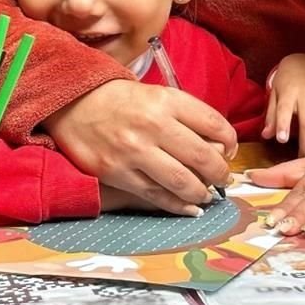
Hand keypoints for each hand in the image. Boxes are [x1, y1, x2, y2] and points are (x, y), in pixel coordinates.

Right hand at [44, 79, 236, 216]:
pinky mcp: (117, 174)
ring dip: (201, 193)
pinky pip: (155, 195)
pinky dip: (177, 205)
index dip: (230, 141)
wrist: (75, 104)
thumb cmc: (123, 100)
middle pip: (203, 156)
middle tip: (223, 179)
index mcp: (167, 101)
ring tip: (206, 194)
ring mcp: (134, 151)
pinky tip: (190, 208)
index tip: (230, 151)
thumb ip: (187, 117)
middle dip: (220, 173)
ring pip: (181, 181)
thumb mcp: (159, 95)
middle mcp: (153, 125)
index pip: (213, 123)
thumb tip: (219, 147)